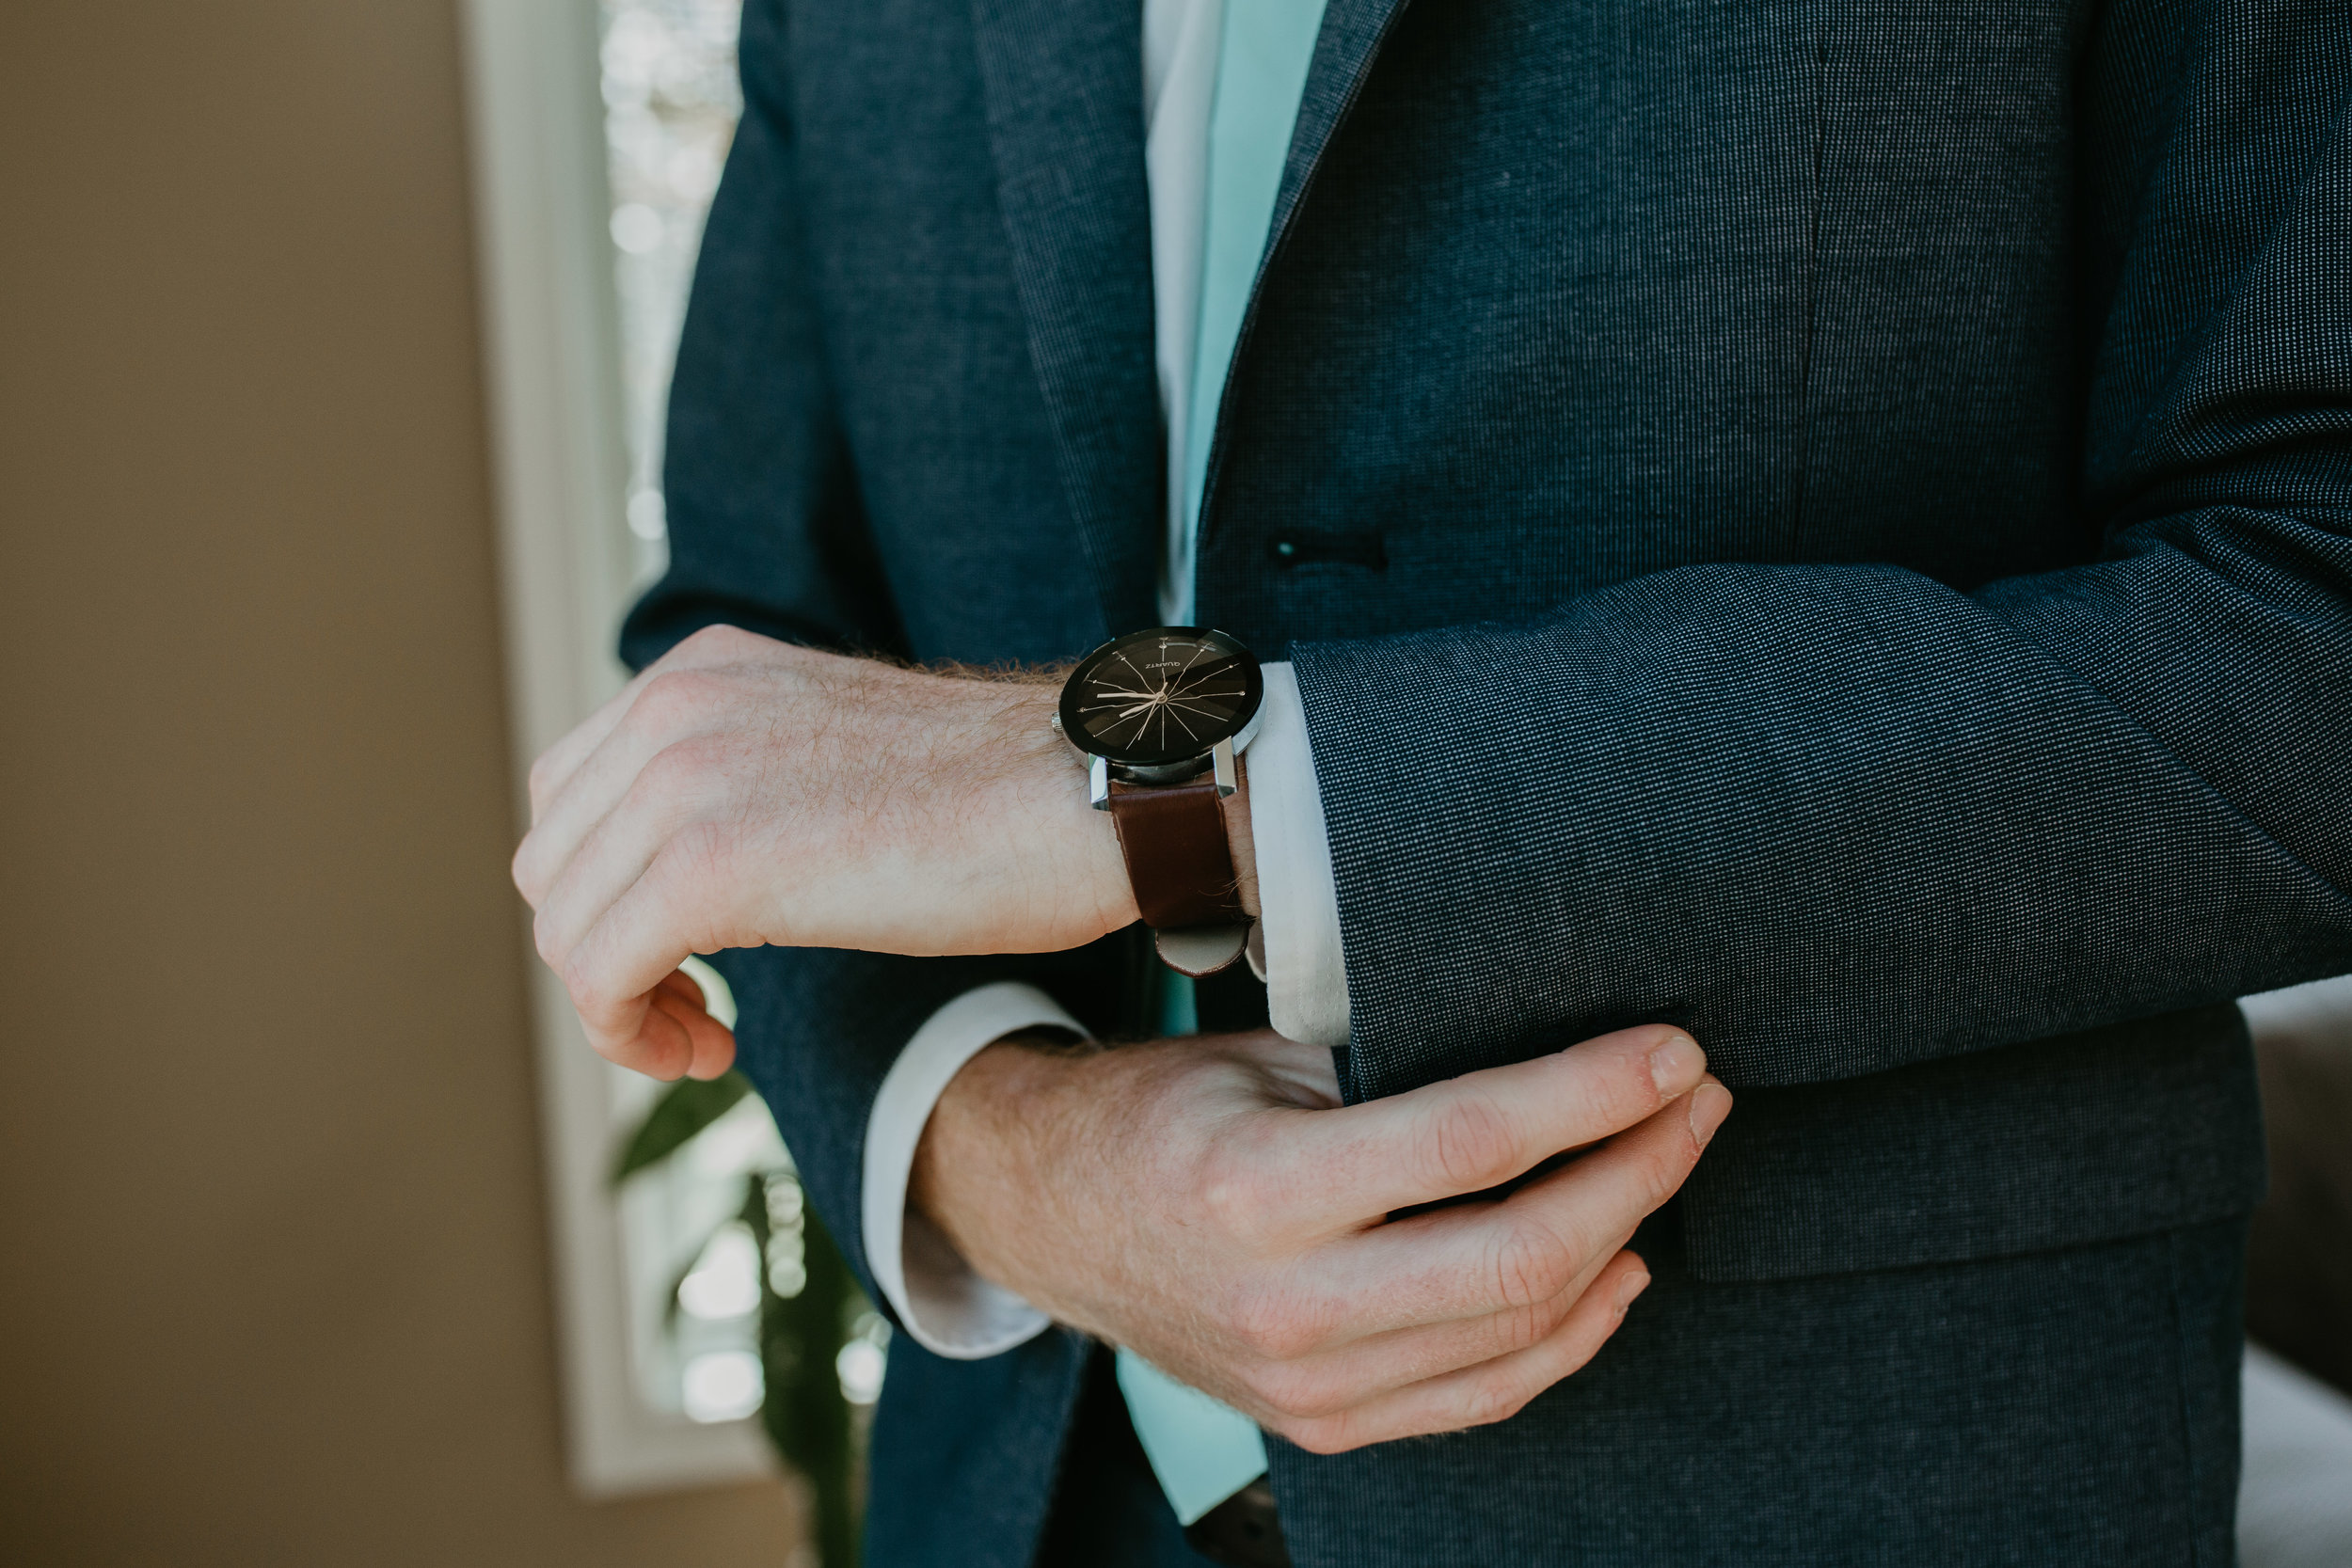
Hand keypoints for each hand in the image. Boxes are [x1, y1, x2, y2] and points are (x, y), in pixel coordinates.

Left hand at [511, 626, 1144, 1078]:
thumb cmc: (1000, 801)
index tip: (682, 955)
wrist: (1091, 798)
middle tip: (693, 1011)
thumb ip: (749, 781)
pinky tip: (712, 1050)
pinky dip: (631, 1034)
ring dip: (618, 1007)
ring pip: (565, 927)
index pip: (573, 795)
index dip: (606, 893)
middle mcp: (675, 706)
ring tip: (705, 1038)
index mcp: (702, 672)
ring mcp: (687, 779)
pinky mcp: (714, 865)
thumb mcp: (836, 754)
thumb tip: (692, 878)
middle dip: (605, 953)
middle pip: (554, 864)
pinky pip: (599, 974)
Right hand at [912, 1022, 1730, 1452]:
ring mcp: (1307, 1385)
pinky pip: (1484, 1394)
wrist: (1044, 1216)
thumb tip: (1555, 1034)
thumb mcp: (1257, 1056)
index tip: (1675, 1051)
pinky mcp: (1323, 1424)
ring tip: (1671, 1163)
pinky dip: (1570, 1334)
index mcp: (1259, 1189)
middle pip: (1522, 1254)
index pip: (1474, 1143)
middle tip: (1698, 1101)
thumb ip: (1391, 1062)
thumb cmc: (1156, 1111)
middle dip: (1637, 1171)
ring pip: (1519, 1333)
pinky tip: (1620, 1269)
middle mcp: (1287, 1305)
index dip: (1595, 1096)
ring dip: (1623, 1244)